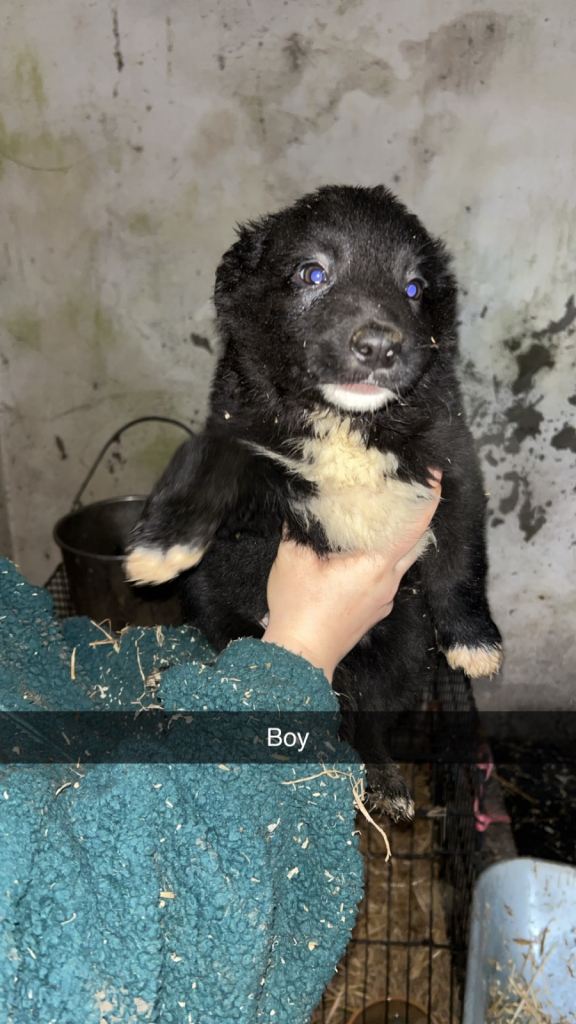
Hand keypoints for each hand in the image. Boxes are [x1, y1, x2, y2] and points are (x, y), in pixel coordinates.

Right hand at [262, 471, 441, 679]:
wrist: (301, 656)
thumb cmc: (299, 609)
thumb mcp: (293, 557)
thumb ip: (302, 525)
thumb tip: (304, 501)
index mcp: (377, 564)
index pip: (415, 525)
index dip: (429, 498)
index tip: (434, 475)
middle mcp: (389, 581)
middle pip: (414, 541)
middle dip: (415, 514)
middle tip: (407, 490)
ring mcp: (385, 599)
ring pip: (400, 559)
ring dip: (396, 537)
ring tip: (381, 517)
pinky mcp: (375, 610)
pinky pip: (387, 576)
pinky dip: (382, 558)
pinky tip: (360, 551)